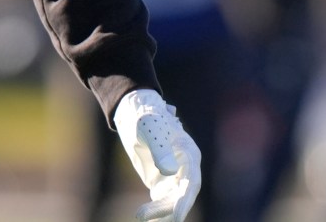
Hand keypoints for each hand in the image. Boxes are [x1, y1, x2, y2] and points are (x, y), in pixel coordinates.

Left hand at [114, 89, 200, 220]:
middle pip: (182, 195)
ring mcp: (174, 176)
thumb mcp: (150, 129)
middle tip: (145, 216)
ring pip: (172, 200)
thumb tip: (170, 172)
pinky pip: (162, 200)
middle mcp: (185, 168)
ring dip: (160, 211)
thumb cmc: (145, 118)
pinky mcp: (161, 181)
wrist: (134, 113)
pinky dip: (156, 211)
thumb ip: (160, 149)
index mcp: (189, 154)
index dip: (185, 200)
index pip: (191, 182)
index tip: (178, 217)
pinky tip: (144, 217)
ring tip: (140, 215)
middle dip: (169, 209)